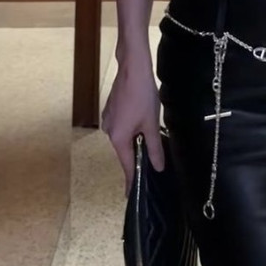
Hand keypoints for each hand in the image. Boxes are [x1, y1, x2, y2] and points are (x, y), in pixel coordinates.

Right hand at [101, 56, 164, 195]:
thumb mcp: (152, 124)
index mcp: (119, 138)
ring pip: (123, 137)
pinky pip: (121, 126)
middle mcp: (109, 132)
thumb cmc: (143, 97)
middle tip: (151, 160)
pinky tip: (140, 119)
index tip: (131, 196)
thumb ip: (154, 147)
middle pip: (125, 151)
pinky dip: (130, 128)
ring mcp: (108, 120)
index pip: (127, 166)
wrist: (132, 69)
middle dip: (137, 155)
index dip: (131, 181)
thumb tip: (157, 167)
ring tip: (149, 132)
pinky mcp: (110, 110)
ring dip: (135, 139)